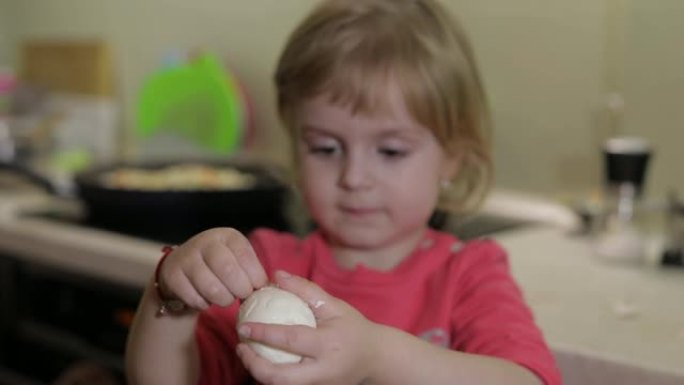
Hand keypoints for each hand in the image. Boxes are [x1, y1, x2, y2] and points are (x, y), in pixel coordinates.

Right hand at [157, 227, 267, 309]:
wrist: (182, 267)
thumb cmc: (220, 267)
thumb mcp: (238, 261)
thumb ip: (253, 272)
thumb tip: (269, 288)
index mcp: (227, 236)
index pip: (245, 255)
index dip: (254, 276)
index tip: (257, 287)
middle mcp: (206, 242)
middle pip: (227, 270)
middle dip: (240, 289)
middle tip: (241, 296)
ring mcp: (187, 257)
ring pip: (211, 287)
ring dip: (223, 300)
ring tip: (225, 298)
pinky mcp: (173, 275)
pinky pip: (194, 298)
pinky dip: (204, 304)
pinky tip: (206, 299)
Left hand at [236, 271, 380, 384]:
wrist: (375, 359)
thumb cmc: (353, 327)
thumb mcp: (334, 305)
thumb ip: (305, 290)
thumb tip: (276, 274)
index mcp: (328, 345)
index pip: (291, 340)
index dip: (264, 333)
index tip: (243, 326)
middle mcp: (323, 371)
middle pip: (280, 378)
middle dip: (253, 365)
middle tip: (240, 347)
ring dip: (258, 372)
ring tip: (246, 354)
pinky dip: (270, 376)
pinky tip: (261, 362)